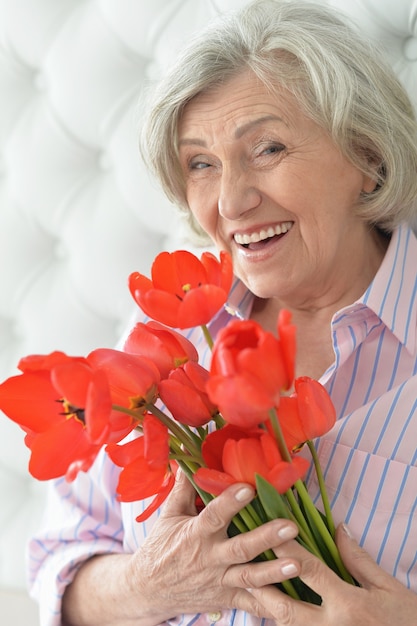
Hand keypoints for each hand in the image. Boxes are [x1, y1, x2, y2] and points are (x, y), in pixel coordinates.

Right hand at [127, 471, 301, 621]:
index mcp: (195, 534)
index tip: (249, 488)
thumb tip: (188, 455)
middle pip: (241, 548)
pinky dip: (270, 604)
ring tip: (297, 564)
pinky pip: (251, 603)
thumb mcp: (170, 515)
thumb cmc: (162, 547)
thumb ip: (184, 487)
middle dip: (266, 537)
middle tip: (291, 526)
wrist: (150, 590)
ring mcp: (219, 581)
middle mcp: (209, 558)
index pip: (214, 516)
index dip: (231, 502)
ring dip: (274, 572)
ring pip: (250, 577)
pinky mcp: (226, 598)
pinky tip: (292, 600)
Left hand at [248, 523, 416, 624]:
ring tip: (251, 590)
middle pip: (287, 610)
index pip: (309, 571)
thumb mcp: (388, 587)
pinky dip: (285, 624)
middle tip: (243, 569)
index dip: (285, 549)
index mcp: (349, 605)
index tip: (268, 530)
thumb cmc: (407, 619)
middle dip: (263, 589)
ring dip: (268, 610)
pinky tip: (274, 611)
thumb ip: (358, 559)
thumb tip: (338, 529)